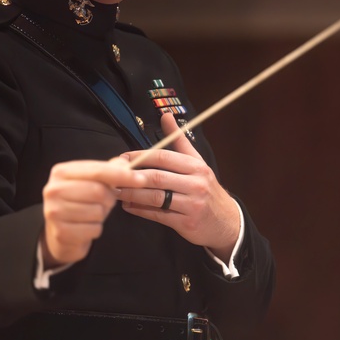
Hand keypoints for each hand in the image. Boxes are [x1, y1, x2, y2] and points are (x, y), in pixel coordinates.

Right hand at [40, 157, 132, 267]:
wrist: (60, 233)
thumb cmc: (79, 203)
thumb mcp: (90, 182)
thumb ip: (108, 171)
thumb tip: (125, 164)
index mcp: (61, 172)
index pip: (97, 170)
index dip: (121, 175)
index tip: (140, 180)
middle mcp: (53, 189)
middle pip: (98, 191)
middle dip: (109, 199)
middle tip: (105, 202)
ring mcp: (54, 211)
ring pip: (97, 212)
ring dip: (102, 215)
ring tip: (91, 214)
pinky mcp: (60, 232)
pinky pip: (94, 229)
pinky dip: (95, 229)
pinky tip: (85, 227)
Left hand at [120, 113, 239, 259]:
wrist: (226, 221)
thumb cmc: (206, 189)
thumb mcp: (197, 163)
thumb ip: (179, 140)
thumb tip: (165, 115)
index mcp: (196, 166)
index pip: (163, 157)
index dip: (139, 157)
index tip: (122, 159)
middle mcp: (196, 184)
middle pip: (157, 178)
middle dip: (131, 178)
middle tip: (113, 177)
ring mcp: (192, 205)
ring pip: (155, 198)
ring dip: (132, 195)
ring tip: (117, 192)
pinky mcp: (187, 223)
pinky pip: (158, 215)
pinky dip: (140, 211)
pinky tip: (129, 207)